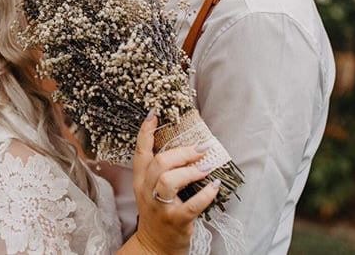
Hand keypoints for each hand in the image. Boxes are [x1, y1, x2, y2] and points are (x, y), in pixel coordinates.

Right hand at [131, 110, 220, 253]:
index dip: (146, 131)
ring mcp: (160, 207)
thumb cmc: (158, 214)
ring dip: (190, 171)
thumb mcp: (151, 190)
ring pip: (169, 180)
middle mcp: (147, 191)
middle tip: (202, 147)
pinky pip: (191, 205)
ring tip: (206, 167)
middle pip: (159, 163)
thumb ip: (162, 170)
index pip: (140, 152)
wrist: (155, 247)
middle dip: (182, 152)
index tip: (155, 113)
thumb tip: (187, 146)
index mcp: (141, 181)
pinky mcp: (175, 221)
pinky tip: (214, 186)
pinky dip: (205, 194)